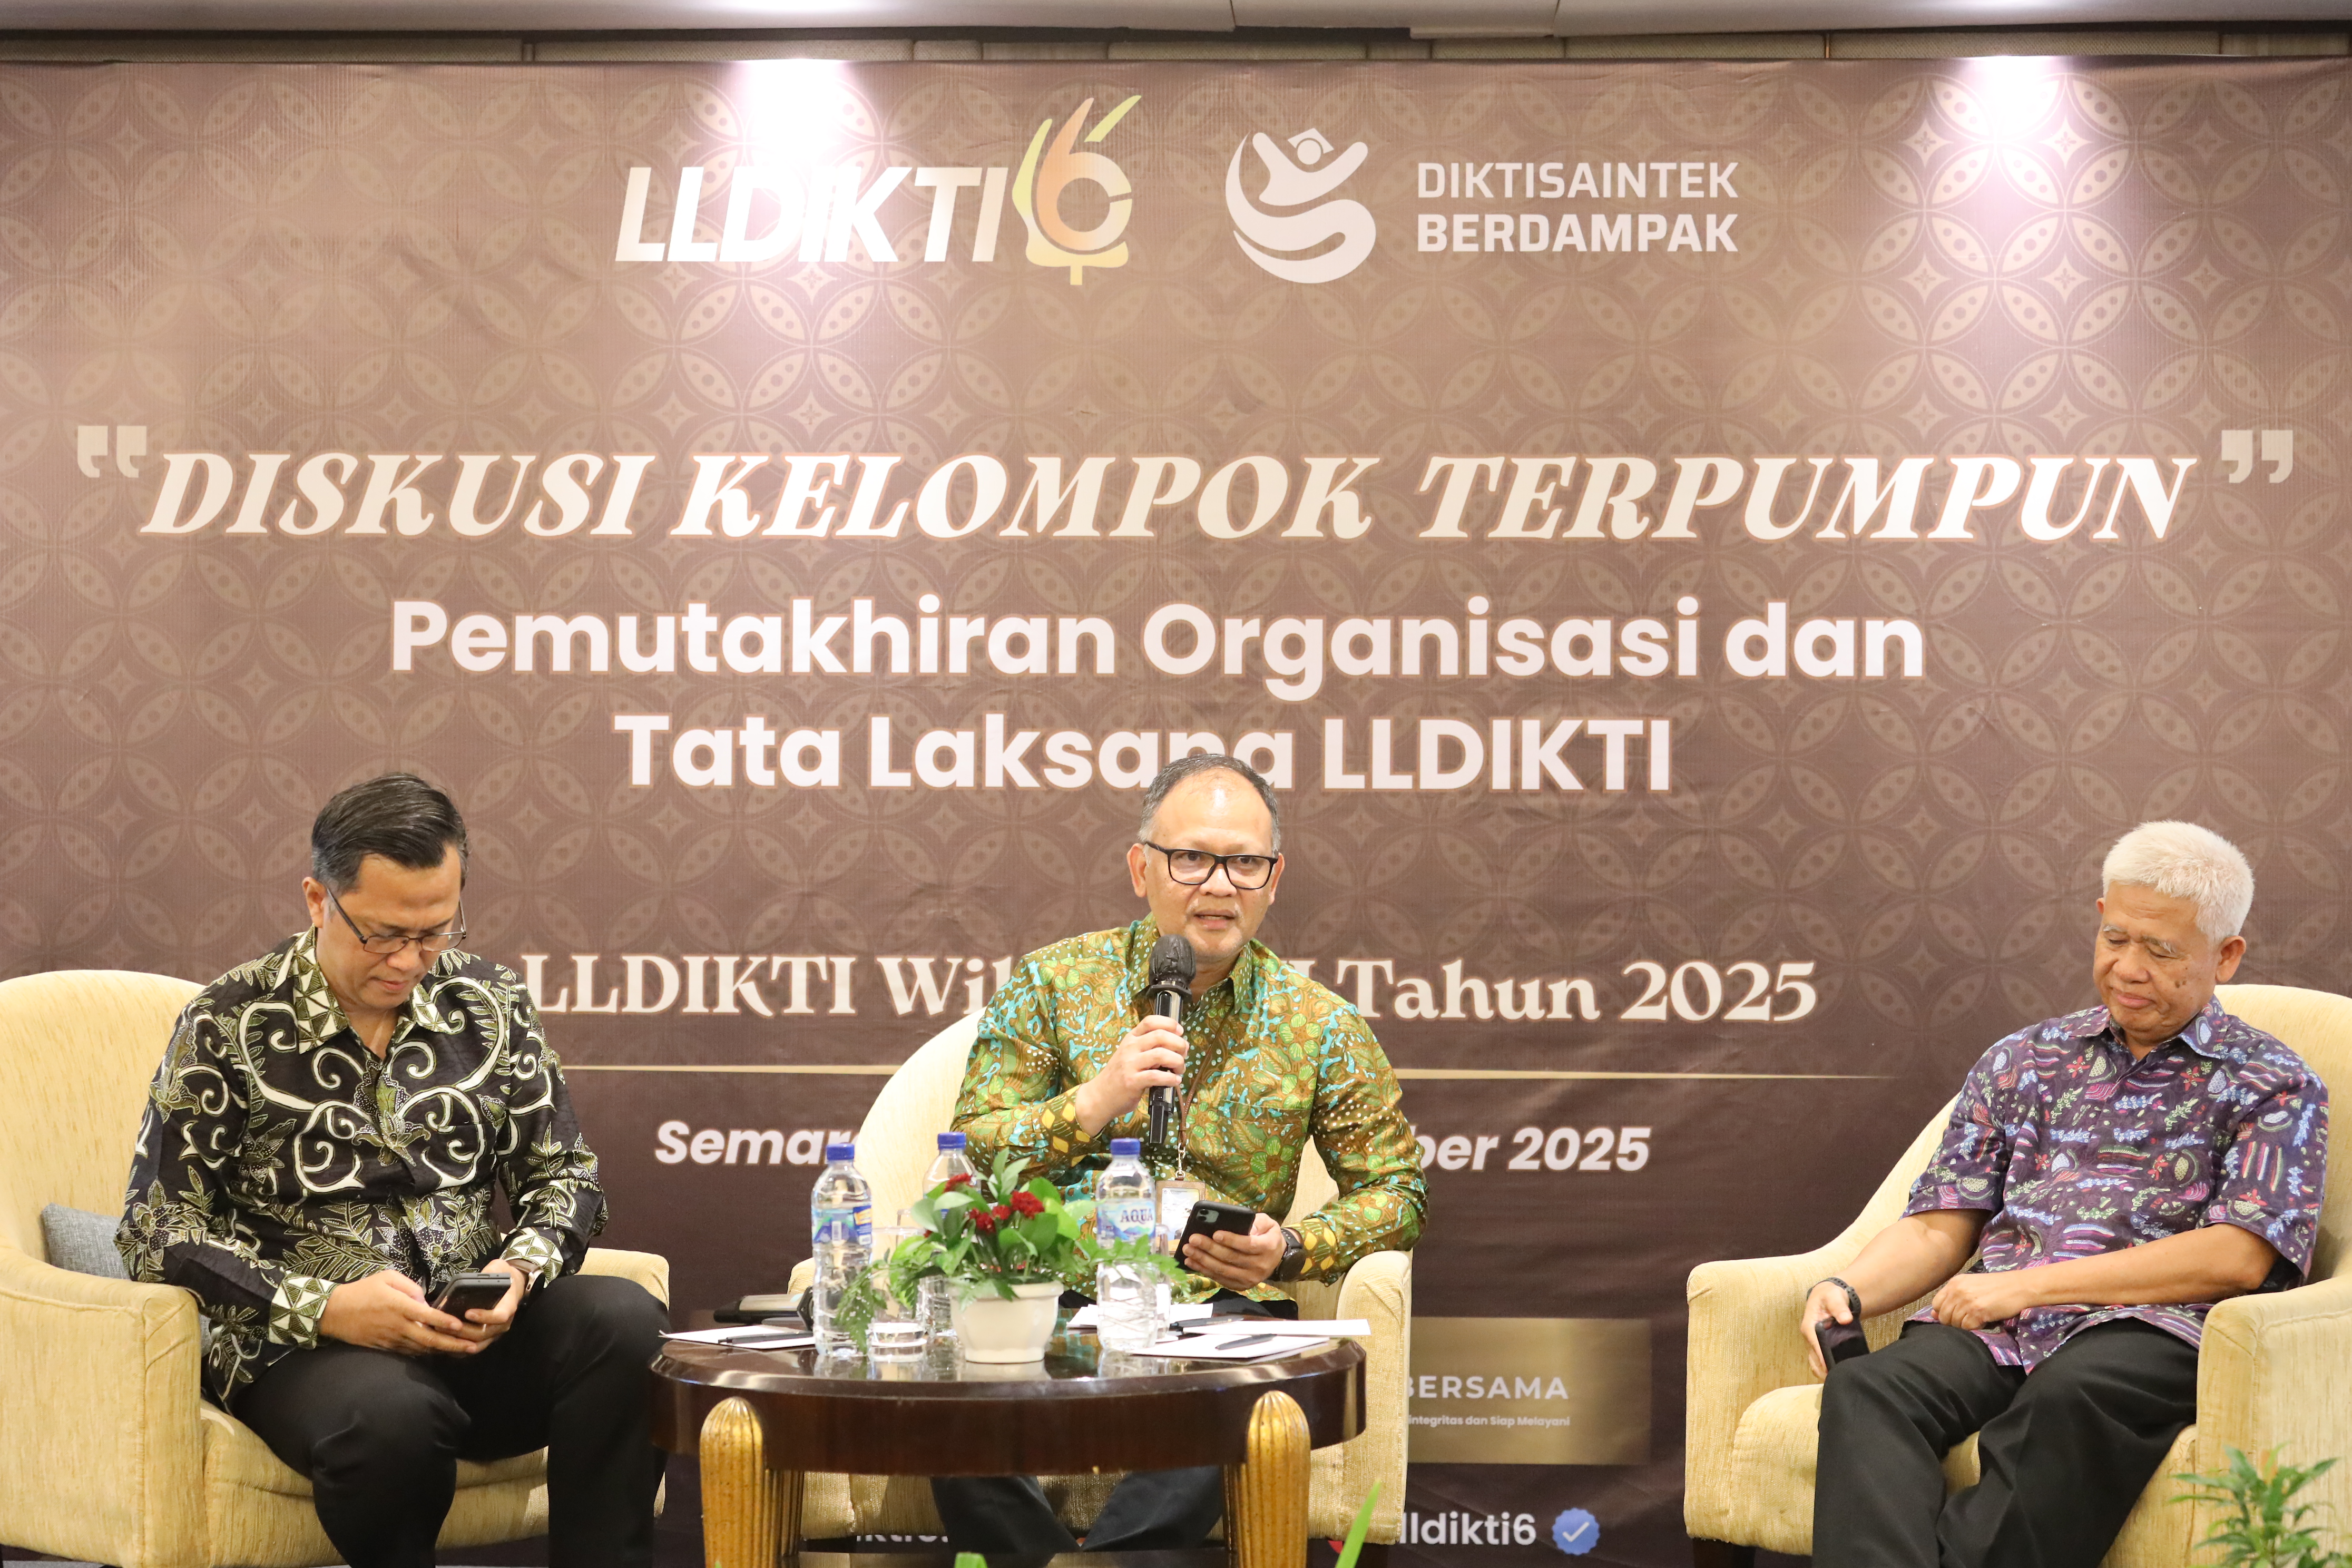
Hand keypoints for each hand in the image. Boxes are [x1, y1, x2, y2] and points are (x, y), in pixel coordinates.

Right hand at [318, 1269, 476, 1355]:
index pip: (427, 1316)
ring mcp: (391, 1339)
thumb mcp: (386, 1278)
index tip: (460, 1325)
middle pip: (429, 1339)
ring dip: (443, 1351)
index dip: (445, 1322)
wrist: (334, 1312)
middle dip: (453, 1344)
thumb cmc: (362, 1291)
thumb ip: (409, 1286)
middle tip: (473, 1346)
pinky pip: (409, 1352)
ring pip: (422, 1349)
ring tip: (463, 1352)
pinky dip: (425, 1354)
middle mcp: (398, 1326)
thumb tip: (425, 1300)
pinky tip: (438, 1353)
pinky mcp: (385, 1347)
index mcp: (399, 1306)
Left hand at [449, 1259, 528, 1347]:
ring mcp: (496, 1332)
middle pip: (484, 1333)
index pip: (500, 1316)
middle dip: (463, 1331)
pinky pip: (475, 1347)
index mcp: (509, 1306)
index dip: (484, 1317)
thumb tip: (469, 1282)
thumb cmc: (502, 1276)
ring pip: (478, 1343)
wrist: (512, 1285)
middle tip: (443, 1324)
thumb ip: (487, 1274)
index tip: (467, 1312)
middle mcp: (504, 1323)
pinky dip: (461, 1349)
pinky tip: (447, 1344)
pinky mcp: (488, 1337)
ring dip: (459, 1341)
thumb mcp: (497, 1269)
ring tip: (442, 1333)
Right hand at [1072, 1014, 1186, 1135]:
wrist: (1100, 1096)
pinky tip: (1174, 1081)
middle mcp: (1130, 1048)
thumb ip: (1149, 1048)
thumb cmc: (1120, 1075)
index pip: (1150, 1021)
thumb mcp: (1131, 1055)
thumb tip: (1176, 1046)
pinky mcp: (1132, 1081)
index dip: (1169, 1023)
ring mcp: (1130, 1064)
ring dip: (1178, 1062)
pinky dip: (1171, 1079)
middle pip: (1160, 1036)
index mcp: (1131, 1039)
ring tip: (1179, 1070)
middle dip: (1179, 1044)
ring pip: (1161, 1054)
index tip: (1180, 1032)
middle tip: (1184, 1054)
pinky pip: (1157, 1076)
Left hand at [1182, 1211, 1282, 1289]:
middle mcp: (1260, 1266)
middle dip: (1210, 1248)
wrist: (1276, 1257)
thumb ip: (1256, 1221)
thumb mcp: (1268, 1223)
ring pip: (1223, 1270)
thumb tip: (1237, 1223)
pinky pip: (1220, 1279)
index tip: (1215, 1233)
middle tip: (1193, 1239)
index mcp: (1268, 1247)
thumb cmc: (1268, 1236)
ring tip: (1188, 1250)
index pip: (1248, 1245)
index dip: (1231, 1240)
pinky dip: (1204, 1270)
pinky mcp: (1241, 1285)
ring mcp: (1250, 1279)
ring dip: (1203, 1260)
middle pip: (1231, 1258)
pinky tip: (1192, 1262)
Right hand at [1799, 1280, 1853, 1380]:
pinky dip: (1826, 1369)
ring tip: (1838, 1379)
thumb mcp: (1834, 1297)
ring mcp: (1813, 1343)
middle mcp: (1809, 1337)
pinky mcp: (1819, 1346)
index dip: (1822, 1357)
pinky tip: (1838, 1373)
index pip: (1814, 1345)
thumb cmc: (1830, 1296)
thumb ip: (1840, 1308)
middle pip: (1813, 1359)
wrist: (1828, 1295)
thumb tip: (1846, 1319)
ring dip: (1824, 1372)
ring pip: (1815, 1363)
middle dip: (1823, 1370)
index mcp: (1809, 1326)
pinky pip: (1820, 1361)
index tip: (1830, 1368)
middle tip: (1838, 1379)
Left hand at [1932, 1269, 2035, 1331]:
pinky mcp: (1978, 1312)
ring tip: (1977, 1320)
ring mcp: (1967, 1301)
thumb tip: (1934, 1314)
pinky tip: (1983, 1322)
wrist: (2019, 1287)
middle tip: (1968, 1320)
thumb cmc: (1997, 1287)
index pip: (1936, 1304)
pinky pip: (1967, 1328)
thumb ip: (1952, 1298)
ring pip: (1955, 1323)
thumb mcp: (1971, 1286)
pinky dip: (1974, 1328)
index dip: (1943, 1313)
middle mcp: (1957, 1291)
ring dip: (1965, 1326)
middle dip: (1953, 1322)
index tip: (1954, 1316)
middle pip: (1944, 1316)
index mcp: (1954, 1283)